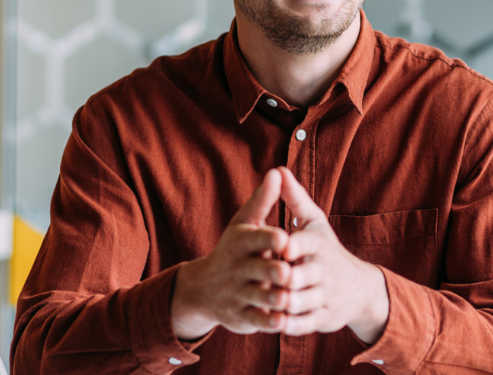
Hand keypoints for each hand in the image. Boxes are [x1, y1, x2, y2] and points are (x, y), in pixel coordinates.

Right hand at [171, 169, 292, 338]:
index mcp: (241, 243)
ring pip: (259, 296)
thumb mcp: (243, 224)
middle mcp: (238, 268)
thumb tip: (278, 171)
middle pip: (258, 269)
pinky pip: (256, 320)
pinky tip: (284, 320)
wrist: (202, 289)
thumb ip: (263, 201)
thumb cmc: (233, 249)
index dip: (269, 238)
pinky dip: (270, 321)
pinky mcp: (242, 316)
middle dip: (273, 270)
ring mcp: (239, 293)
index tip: (285, 237)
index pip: (254, 238)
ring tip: (289, 297)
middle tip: (290, 272)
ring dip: (274, 297)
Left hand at [277, 167, 389, 343]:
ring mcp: (325, 296)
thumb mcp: (315, 223)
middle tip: (262, 281)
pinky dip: (289, 323)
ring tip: (265, 300)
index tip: (279, 248)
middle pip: (299, 276)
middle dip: (282, 279)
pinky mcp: (324, 317)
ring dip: (282, 303)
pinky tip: (275, 319)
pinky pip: (304, 323)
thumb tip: (279, 169)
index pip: (303, 243)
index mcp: (319, 245)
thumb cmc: (328, 250)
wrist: (359, 289)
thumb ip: (295, 198)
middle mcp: (324, 270)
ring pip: (300, 302)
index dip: (290, 246)